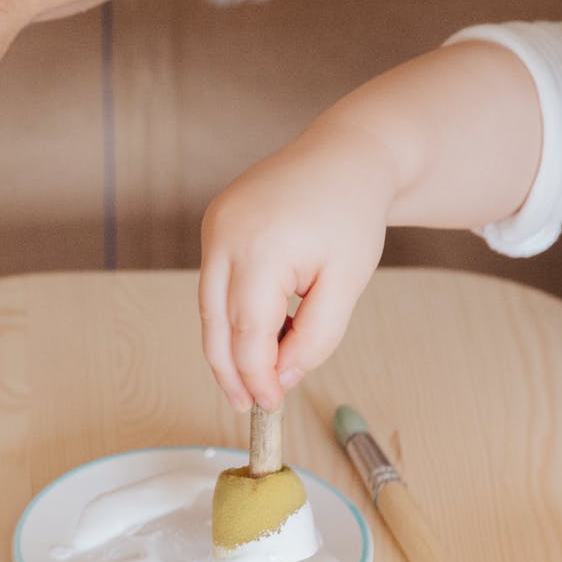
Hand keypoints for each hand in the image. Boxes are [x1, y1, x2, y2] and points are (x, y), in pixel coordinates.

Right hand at [198, 120, 396, 410]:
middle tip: (249, 405)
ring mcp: (215, 225)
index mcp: (262, 249)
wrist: (346, 155)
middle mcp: (226, 235)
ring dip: (230, 344)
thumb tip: (281, 376)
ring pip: (210, 305)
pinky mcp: (216, 221)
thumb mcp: (347, 283)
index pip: (247, 334)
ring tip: (253, 377)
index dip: (256, 376)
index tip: (271, 404)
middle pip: (216, 323)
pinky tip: (262, 329)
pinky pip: (216, 280)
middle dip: (230, 371)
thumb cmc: (351, 213)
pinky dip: (233, 311)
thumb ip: (317, 336)